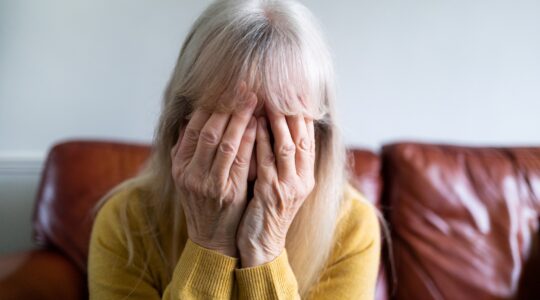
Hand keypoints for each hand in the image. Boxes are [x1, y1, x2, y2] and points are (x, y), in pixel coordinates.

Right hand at [171, 83, 256, 256]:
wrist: (212, 237)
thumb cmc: (204, 201)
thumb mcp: (187, 176)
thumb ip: (186, 149)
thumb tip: (190, 117)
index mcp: (179, 165)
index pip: (193, 127)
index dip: (209, 105)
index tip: (224, 87)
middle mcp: (190, 172)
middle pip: (208, 131)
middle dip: (226, 106)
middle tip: (242, 86)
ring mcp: (208, 183)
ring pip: (224, 142)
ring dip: (239, 117)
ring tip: (252, 98)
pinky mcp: (228, 192)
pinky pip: (239, 160)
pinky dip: (248, 139)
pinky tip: (257, 123)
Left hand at [236, 106, 315, 266]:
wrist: (262, 245)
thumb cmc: (267, 212)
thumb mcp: (281, 185)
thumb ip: (282, 161)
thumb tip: (276, 131)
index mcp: (306, 176)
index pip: (309, 138)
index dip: (303, 114)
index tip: (295, 92)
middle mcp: (302, 179)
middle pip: (302, 137)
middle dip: (292, 111)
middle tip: (282, 89)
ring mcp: (288, 186)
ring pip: (286, 146)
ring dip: (276, 121)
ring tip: (267, 99)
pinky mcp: (270, 192)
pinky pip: (266, 160)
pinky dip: (261, 140)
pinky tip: (253, 124)